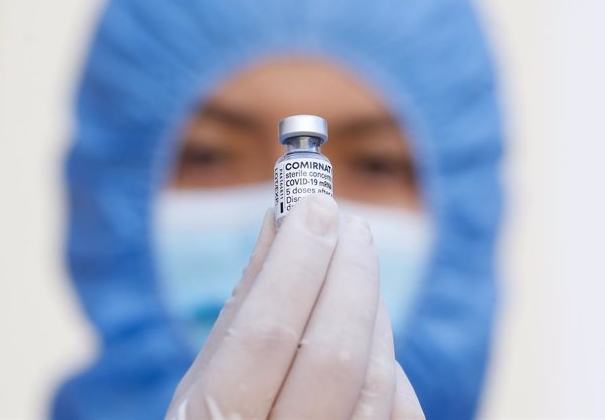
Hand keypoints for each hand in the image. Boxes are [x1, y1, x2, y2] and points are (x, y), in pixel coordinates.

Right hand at [165, 195, 423, 418]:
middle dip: (349, 276)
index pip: (266, 334)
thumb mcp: (206, 375)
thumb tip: (281, 218)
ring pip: (377, 382)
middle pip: (334, 357)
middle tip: (351, 225)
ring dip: (371, 310)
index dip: (297, 263)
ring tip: (355, 269)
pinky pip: (398, 409)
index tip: (316, 205)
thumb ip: (247, 300)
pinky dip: (388, 362)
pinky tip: (367, 334)